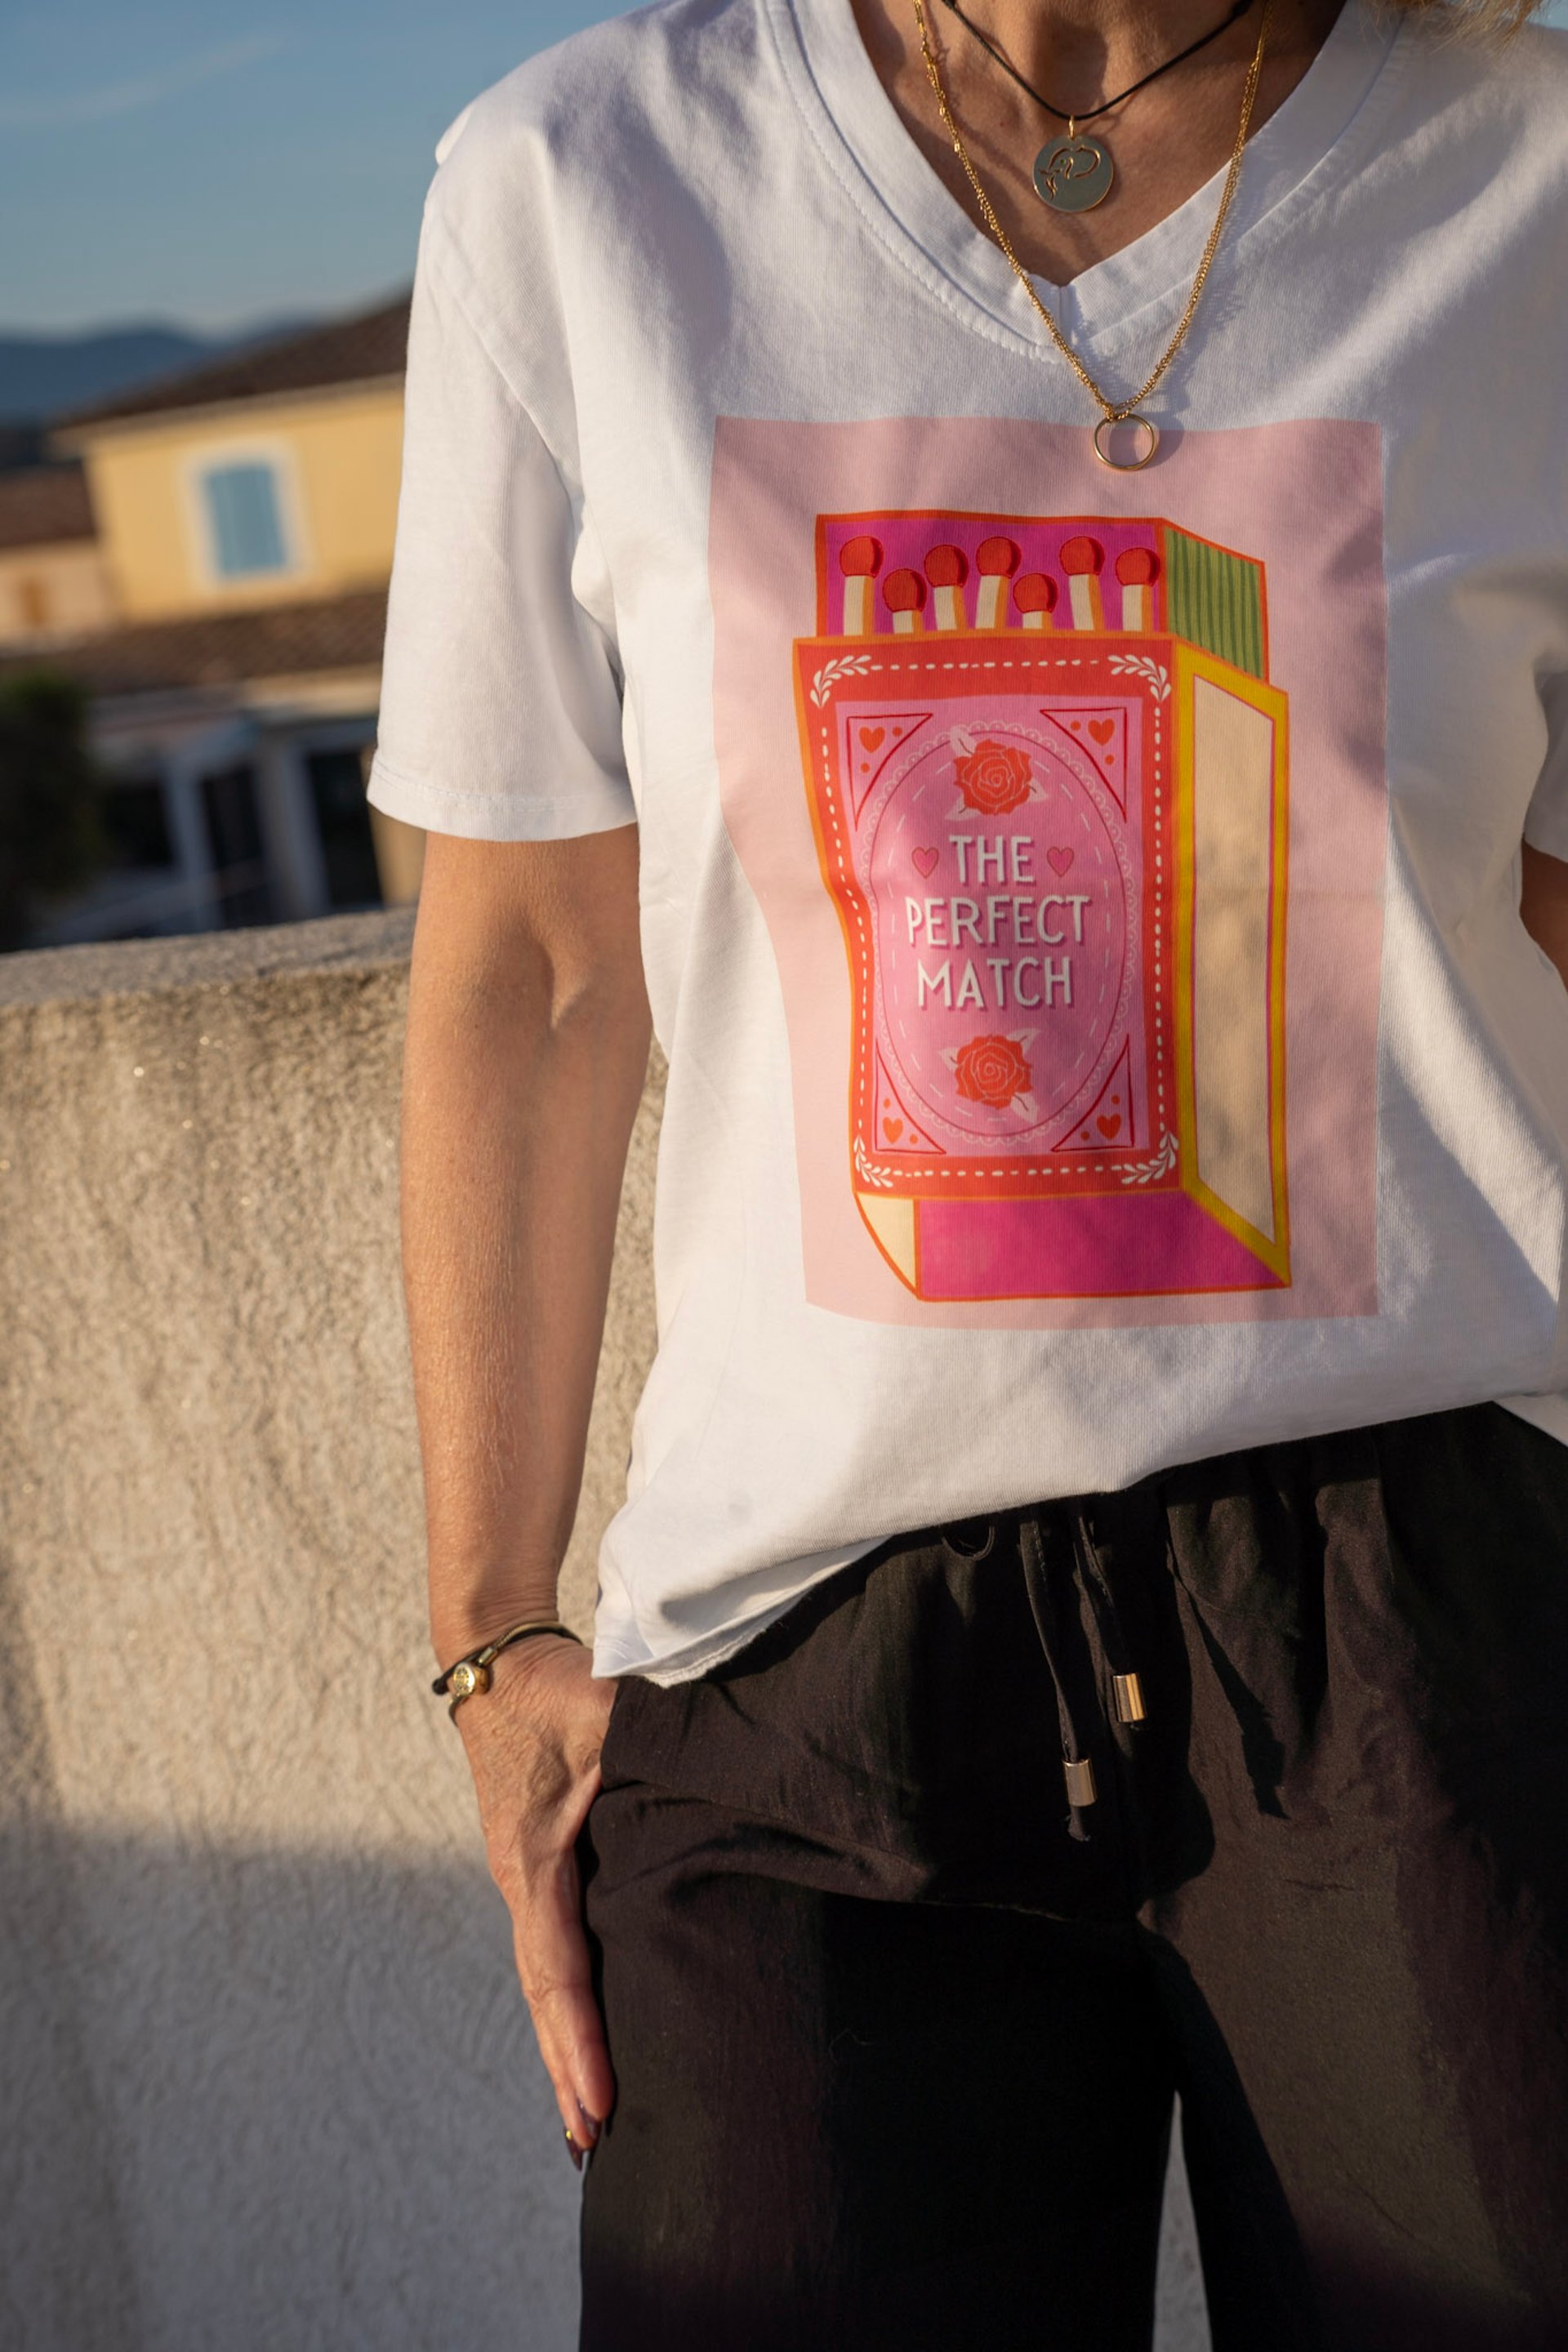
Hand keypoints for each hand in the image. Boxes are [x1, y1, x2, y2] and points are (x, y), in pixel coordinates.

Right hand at [457, 1634, 617, 2162]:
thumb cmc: (555, 1691)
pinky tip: (587, 2044)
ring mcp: (527, 1882)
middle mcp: (524, 1883)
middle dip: (568, 2070)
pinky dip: (569, 2009)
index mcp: (534, 1860)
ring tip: (589, 2124)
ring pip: (548, 1983)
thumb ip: (650, 1739)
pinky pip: (555, 1957)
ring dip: (565, 2049)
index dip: (581, 2036)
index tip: (601, 2098)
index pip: (560, 1966)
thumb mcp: (603, 1712)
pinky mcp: (540, 1873)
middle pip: (546, 1996)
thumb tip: (710, 1760)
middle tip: (592, 2144)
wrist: (501, 1669)